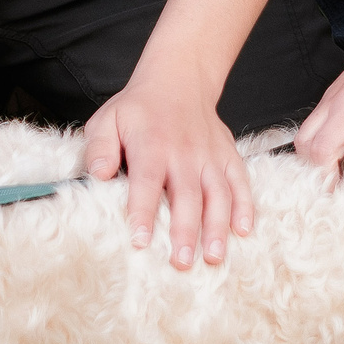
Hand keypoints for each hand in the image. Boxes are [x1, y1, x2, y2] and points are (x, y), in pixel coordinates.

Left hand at [83, 76, 251, 270]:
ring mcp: (210, 155)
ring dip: (217, 227)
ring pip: (218, 194)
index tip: (142, 240)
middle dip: (185, 231)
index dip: (144, 212)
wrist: (179, 80)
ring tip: (213, 256)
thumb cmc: (139, 109)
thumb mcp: (108, 119)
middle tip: (181, 262)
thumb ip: (99, 148)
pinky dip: (245, 206)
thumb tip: (98, 174)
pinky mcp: (228, 156)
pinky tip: (243, 230)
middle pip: (187, 195)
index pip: (147, 182)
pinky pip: (241, 182)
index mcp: (152, 144)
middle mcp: (184, 152)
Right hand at [294, 23, 343, 181]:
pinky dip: (316, 140)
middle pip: (319, 153)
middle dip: (327, 177)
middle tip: (341, 193)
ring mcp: (338, 97)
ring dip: (315, 159)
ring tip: (333, 173)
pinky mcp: (333, 90)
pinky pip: (311, 121)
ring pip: (305, 137)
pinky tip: (337, 149)